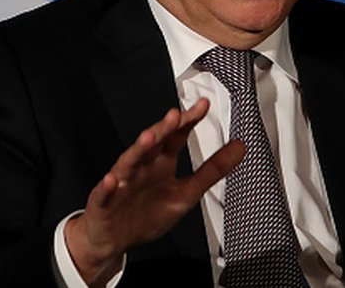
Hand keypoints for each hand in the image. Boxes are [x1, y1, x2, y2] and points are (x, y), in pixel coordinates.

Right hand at [64, 98, 244, 286]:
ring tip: (148, 138)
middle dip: (162, 129)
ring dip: (137, 150)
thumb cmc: (146, 213)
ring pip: (128, 163)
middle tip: (175, 115)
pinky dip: (108, 187)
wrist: (113, 238)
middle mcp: (141, 167)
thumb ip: (213, 170)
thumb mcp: (186, 193)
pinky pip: (105, 194)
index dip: (187, 122)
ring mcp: (121, 183)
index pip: (175, 137)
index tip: (202, 105)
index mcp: (161, 164)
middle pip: (152, 144)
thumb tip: (240, 147)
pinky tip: (113, 181)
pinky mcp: (104, 202)